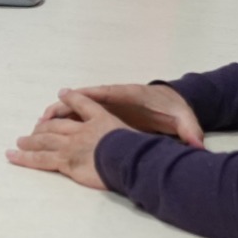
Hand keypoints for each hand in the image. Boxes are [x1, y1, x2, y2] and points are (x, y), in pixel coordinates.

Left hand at [4, 88, 143, 189]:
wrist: (132, 158)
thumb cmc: (140, 148)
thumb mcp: (142, 134)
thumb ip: (148, 131)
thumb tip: (173, 135)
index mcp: (100, 119)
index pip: (82, 106)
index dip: (71, 101)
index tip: (62, 95)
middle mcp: (82, 129)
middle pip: (57, 125)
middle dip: (43, 128)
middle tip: (32, 131)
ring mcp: (71, 145)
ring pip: (44, 141)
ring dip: (30, 143)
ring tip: (18, 144)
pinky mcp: (65, 160)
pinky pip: (41, 159)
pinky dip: (25, 158)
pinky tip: (13, 157)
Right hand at [47, 80, 204, 145]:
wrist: (175, 103)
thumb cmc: (175, 110)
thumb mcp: (185, 119)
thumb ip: (190, 131)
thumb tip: (197, 144)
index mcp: (133, 96)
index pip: (109, 93)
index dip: (90, 94)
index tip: (73, 95)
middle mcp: (115, 97)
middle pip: (85, 99)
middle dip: (64, 105)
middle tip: (45, 115)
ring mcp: (107, 105)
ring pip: (77, 107)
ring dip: (58, 114)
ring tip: (39, 125)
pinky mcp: (105, 114)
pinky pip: (80, 115)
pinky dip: (64, 120)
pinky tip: (50, 131)